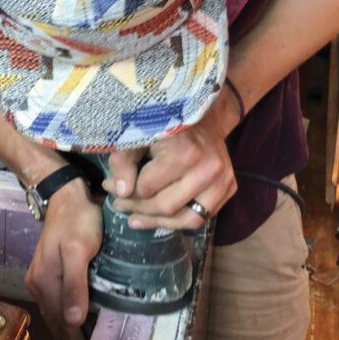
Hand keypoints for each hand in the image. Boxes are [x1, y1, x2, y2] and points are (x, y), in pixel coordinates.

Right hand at [24, 178, 101, 339]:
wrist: (65, 194)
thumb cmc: (77, 220)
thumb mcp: (78, 250)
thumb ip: (75, 284)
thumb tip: (75, 321)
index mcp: (45, 284)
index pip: (61, 327)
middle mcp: (39, 286)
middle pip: (57, 326)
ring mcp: (41, 280)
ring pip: (57, 317)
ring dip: (70, 337)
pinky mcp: (48, 273)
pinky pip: (58, 305)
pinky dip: (69, 321)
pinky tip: (80, 325)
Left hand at [104, 98, 237, 230]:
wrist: (204, 117)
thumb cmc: (165, 125)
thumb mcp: (136, 136)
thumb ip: (123, 162)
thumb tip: (121, 192)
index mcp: (184, 152)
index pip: (146, 189)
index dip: (124, 191)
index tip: (109, 186)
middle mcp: (208, 168)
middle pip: (166, 207)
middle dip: (137, 209)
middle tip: (119, 205)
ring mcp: (223, 180)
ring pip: (188, 219)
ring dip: (158, 222)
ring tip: (135, 220)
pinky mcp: (229, 187)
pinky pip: (202, 217)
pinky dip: (179, 221)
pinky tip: (159, 218)